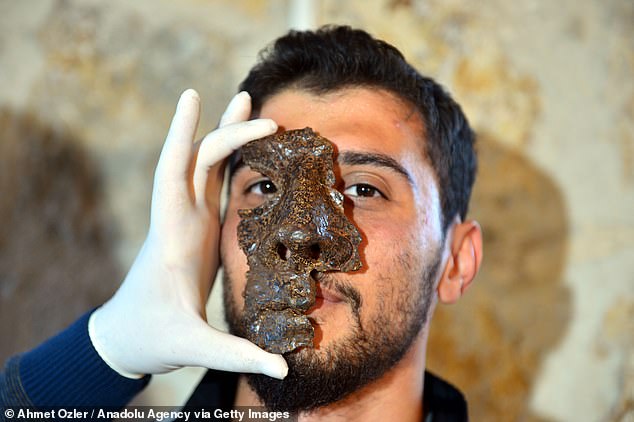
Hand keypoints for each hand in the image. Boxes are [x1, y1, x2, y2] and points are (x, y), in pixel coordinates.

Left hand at [88, 89, 286, 378]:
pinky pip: (217, 189)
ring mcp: (190, 223)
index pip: (176, 172)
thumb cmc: (152, 335)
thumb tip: (282, 369)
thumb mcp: (192, 346)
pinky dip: (234, 166)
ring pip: (207, 169)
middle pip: (198, 160)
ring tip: (255, 112)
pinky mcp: (200, 232)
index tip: (193, 97)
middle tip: (255, 103)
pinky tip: (254, 156)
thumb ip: (235, 354)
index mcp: (173, 235)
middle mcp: (179, 220)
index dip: (183, 133)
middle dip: (225, 130)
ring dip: (228, 139)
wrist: (127, 336)